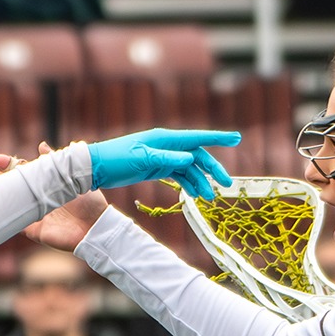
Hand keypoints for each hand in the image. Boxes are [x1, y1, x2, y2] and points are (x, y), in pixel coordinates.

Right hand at [0, 143, 107, 251]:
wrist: (95, 227)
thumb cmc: (88, 201)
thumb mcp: (72, 176)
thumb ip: (56, 162)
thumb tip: (41, 146)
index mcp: (46, 183)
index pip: (22, 171)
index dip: (9, 164)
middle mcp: (37, 197)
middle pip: (10, 185)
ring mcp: (32, 213)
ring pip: (8, 203)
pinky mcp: (32, 230)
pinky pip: (13, 223)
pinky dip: (1, 217)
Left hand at [87, 128, 240, 199]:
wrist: (97, 167)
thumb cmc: (117, 158)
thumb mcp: (142, 159)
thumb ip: (167, 159)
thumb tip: (191, 159)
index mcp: (165, 139)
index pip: (197, 137)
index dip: (218, 138)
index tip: (237, 138)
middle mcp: (168, 146)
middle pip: (198, 156)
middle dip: (213, 169)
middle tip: (227, 184)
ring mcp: (163, 157)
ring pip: (189, 169)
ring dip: (201, 182)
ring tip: (209, 198)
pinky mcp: (157, 169)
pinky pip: (179, 176)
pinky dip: (188, 184)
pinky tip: (196, 195)